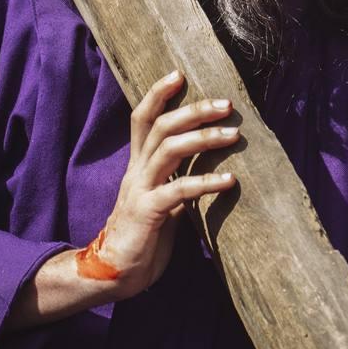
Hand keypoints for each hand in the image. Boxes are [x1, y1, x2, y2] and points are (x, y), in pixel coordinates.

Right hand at [90, 71, 238, 298]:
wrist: (114, 274)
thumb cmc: (143, 238)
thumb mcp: (162, 202)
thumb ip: (177, 181)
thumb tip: (208, 169)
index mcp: (139, 166)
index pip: (142, 119)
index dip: (157, 94)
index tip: (179, 74)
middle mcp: (137, 172)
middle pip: (160, 126)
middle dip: (193, 110)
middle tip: (227, 105)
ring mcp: (140, 191)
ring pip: (169, 150)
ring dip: (204, 138)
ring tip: (233, 135)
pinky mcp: (147, 213)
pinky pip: (178, 190)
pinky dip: (206, 182)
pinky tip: (230, 181)